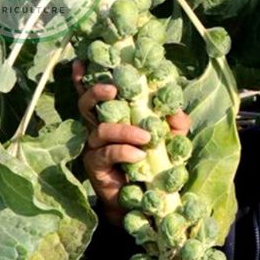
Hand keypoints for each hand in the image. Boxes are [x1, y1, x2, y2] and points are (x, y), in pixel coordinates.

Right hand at [72, 59, 190, 223]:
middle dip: (96, 92)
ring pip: (100, 129)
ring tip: (146, 137)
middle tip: (113, 89)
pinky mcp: (95, 166)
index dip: (85, 78)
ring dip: (124, 130)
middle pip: (86, 105)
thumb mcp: (169, 140)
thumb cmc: (152, 163)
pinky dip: (124, 151)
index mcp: (112, 116)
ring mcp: (95, 147)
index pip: (96, 94)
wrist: (143, 198)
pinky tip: (138, 155)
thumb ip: (173, 124)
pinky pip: (106, 153)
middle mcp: (98, 128)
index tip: (82, 61)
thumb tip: (177, 113)